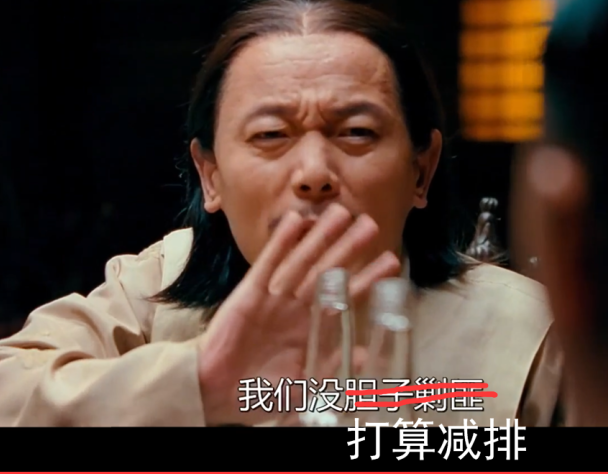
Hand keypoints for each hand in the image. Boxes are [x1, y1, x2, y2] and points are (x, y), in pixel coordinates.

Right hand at [195, 203, 401, 425]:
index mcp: (313, 327)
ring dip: (319, 236)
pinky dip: (281, 243)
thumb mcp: (302, 386)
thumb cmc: (259, 393)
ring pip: (302, 261)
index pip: (346, 297)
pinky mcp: (249, 293)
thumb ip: (331, 368)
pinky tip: (295, 221)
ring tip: (340, 213)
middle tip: (371, 223)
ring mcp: (274, 298)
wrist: (217, 393)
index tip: (390, 261)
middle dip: (349, 248)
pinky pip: (267, 264)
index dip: (368, 278)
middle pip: (327, 271)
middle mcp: (297, 308)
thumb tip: (366, 357)